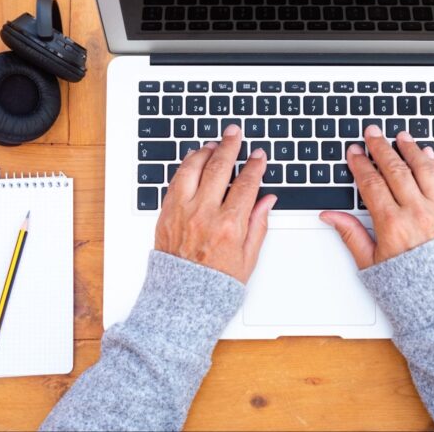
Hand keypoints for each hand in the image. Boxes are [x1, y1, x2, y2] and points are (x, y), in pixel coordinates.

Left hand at [154, 125, 276, 282]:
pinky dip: (186, 166)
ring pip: (193, 169)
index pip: (246, 184)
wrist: (182, 300)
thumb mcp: (249, 258)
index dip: (254, 166)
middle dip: (230, 146)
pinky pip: (175, 181)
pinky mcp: (166, 214)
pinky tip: (195, 159)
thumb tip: (267, 199)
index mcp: (229, 227)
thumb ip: (259, 224)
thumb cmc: (216, 284)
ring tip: (215, 144)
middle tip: (235, 133)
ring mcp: (182, 212)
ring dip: (205, 152)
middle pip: (219, 168)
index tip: (258, 156)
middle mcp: (204, 215)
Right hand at [320, 125, 433, 268]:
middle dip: (381, 148)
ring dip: (410, 149)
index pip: (372, 184)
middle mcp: (417, 214)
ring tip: (400, 136)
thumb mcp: (370, 264)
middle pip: (396, 170)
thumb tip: (330, 216)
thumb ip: (351, 234)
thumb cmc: (407, 289)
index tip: (354, 152)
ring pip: (423, 170)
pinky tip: (426, 154)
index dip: (360, 164)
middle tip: (372, 133)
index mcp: (392, 226)